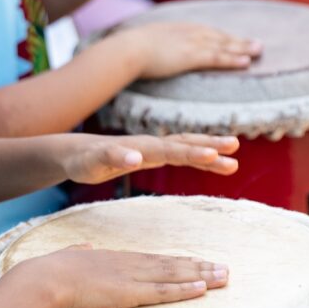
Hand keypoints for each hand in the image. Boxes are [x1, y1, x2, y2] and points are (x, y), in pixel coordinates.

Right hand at [33, 246, 227, 307]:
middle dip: (199, 267)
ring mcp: (130, 278)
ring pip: (174, 276)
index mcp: (114, 258)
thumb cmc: (49, 271)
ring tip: (224, 277)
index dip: (178, 262)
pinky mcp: (128, 293)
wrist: (42, 280)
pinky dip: (184, 290)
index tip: (197, 261)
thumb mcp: (68, 256)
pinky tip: (203, 288)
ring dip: (202, 277)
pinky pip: (163, 292)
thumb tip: (85, 245)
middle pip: (171, 265)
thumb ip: (79, 250)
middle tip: (224, 268)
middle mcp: (128, 264)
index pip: (153, 260)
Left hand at [62, 132, 238, 183]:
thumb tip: (135, 158)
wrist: (74, 152)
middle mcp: (150, 144)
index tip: (213, 155)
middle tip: (234, 149)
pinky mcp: (152, 153)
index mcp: (139, 147)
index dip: (192, 153)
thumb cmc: (82, 161)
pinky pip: (181, 151)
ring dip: (209, 149)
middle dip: (209, 146)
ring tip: (234, 155)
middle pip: (184, 144)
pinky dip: (198, 154)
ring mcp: (152, 147)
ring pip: (186, 146)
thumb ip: (112, 158)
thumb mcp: (92, 163)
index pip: (170, 150)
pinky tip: (213, 159)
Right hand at [121, 20, 261, 79]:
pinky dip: (233, 60)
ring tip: (259, 52)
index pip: (205, 31)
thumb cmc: (129, 48)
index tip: (233, 38)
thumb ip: (152, 45)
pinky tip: (246, 63)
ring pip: (223, 45)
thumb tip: (149, 50)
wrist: (127, 48)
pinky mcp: (192, 56)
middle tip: (257, 44)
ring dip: (243, 48)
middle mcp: (189, 32)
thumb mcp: (142, 42)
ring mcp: (192, 43)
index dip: (221, 36)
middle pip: (219, 36)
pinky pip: (218, 58)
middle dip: (238, 40)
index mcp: (178, 28)